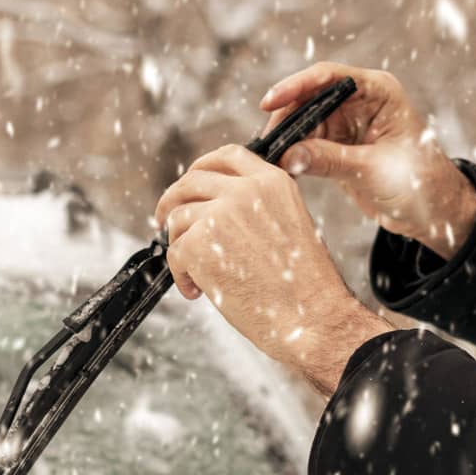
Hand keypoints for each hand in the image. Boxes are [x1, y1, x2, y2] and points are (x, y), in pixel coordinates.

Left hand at [154, 144, 389, 396]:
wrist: (311, 318)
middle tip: (164, 223)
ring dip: (179, 247)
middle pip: (191, 181)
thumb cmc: (303, 286)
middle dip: (172, 201)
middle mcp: (246, 190)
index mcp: (273, 182)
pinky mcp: (199, 243)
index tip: (189, 187)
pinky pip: (174, 251)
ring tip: (197, 276)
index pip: (227, 156)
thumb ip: (256, 207)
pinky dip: (179, 275)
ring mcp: (221, 214)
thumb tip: (210, 209)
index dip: (201, 168)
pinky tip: (198, 291)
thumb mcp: (288, 226)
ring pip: (177, 219)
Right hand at [260, 63, 475, 259]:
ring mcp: (347, 125)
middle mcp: (360, 102)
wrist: (431, 212)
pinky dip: (292, 157)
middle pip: (310, 100)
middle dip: (286, 120)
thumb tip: (288, 156)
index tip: (270, 102)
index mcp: (378, 92)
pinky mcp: (338, 148)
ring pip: (304, 124)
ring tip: (270, 163)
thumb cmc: (418, 182)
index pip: (330, 78)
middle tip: (266, 146)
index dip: (296, 86)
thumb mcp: (372, 169)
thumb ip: (330, 160)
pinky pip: (306, 146)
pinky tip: (280, 170)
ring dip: (286, 141)